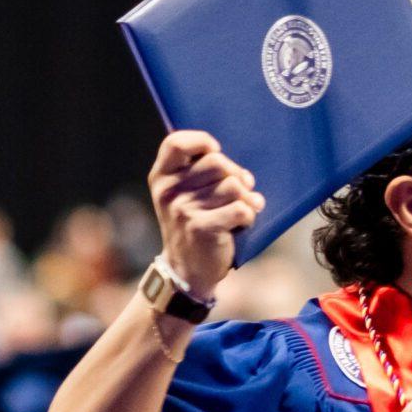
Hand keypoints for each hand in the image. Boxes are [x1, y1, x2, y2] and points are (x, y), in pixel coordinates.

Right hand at [148, 131, 262, 299]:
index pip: (176, 142)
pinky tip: (242, 223)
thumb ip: (201, 173)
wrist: (186, 270)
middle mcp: (168, 191)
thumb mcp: (184, 196)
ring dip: (247, 198)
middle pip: (217, 162)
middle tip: (242, 190)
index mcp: (161, 177)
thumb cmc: (194, 224)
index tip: (216, 152)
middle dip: (236, 175)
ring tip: (243, 209)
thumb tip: (241, 172)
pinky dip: (249, 216)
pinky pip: (240, 209)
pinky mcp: (201, 228)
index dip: (202, 142)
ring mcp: (183, 210)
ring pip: (233, 186)